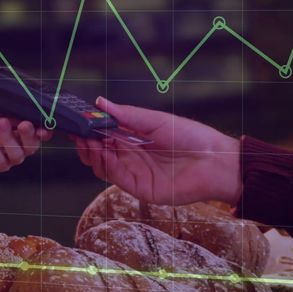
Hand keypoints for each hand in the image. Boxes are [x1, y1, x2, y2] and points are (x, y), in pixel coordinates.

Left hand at [0, 119, 52, 171]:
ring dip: (9, 139)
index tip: (42, 129)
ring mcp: (12, 158)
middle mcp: (23, 146)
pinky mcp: (0, 165)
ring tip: (1, 124)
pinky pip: (1, 162)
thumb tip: (19, 110)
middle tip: (24, 125)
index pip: (41, 133)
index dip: (45, 133)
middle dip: (28, 135)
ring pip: (17, 154)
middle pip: (32, 145)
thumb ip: (8, 114)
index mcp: (26, 132)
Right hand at [72, 97, 242, 205]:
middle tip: (77, 132)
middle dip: (86, 142)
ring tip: (89, 140)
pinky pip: (117, 178)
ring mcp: (135, 173)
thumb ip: (126, 115)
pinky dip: (106, 165)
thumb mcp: (155, 120)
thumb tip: (100, 103)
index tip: (78, 120)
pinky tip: (103, 152)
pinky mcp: (141, 189)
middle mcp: (132, 157)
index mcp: (135, 139)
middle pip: (100, 152)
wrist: (215, 161)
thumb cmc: (192, 137)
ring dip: (93, 153)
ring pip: (103, 166)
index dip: (90, 129)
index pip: (105, 135)